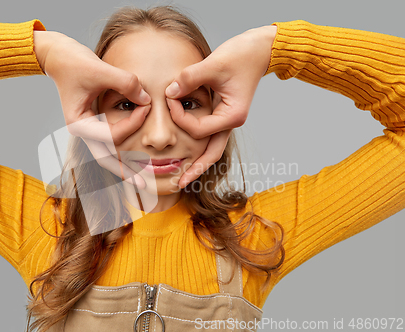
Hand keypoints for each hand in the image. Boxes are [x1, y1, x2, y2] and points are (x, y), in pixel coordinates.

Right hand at [34, 30, 150, 187]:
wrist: (59, 56)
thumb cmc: (74, 63)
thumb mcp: (100, 69)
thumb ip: (125, 83)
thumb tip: (146, 99)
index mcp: (79, 124)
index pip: (111, 134)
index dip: (133, 123)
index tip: (147, 105)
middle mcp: (83, 131)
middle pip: (106, 159)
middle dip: (126, 172)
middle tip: (145, 185)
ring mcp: (88, 129)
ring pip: (107, 155)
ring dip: (125, 167)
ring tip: (143, 180)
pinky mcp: (94, 123)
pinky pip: (110, 142)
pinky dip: (122, 151)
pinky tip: (135, 159)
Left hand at [165, 25, 276, 187]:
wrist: (260, 50)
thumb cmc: (240, 55)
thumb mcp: (213, 64)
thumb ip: (189, 78)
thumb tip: (169, 92)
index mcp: (232, 115)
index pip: (198, 128)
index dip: (178, 116)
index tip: (168, 96)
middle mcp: (232, 122)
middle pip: (212, 154)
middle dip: (195, 169)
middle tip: (178, 184)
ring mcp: (228, 120)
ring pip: (212, 148)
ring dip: (198, 163)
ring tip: (182, 177)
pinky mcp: (224, 114)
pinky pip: (210, 135)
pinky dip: (199, 145)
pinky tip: (188, 153)